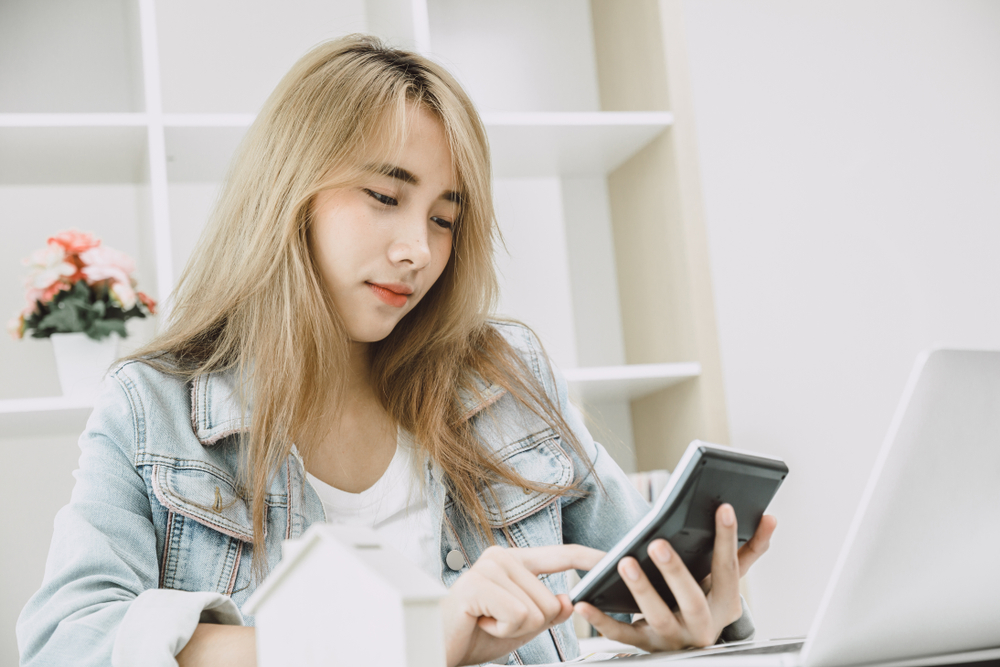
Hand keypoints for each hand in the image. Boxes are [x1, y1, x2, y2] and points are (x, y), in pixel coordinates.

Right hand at [442, 544, 604, 666]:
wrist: (436, 645)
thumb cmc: (473, 634)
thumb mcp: (521, 625)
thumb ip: (547, 612)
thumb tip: (568, 602)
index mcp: (514, 561)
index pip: (561, 556)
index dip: (590, 558)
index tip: (612, 559)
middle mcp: (502, 557)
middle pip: (552, 601)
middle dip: (530, 624)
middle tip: (496, 621)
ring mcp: (489, 567)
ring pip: (537, 611)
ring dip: (513, 629)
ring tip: (486, 621)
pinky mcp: (479, 584)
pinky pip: (518, 616)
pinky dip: (501, 630)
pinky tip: (480, 623)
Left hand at [574, 505, 776, 651]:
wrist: (692, 647)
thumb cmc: (708, 600)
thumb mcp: (729, 581)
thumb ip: (749, 550)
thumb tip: (770, 516)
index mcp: (725, 603)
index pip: (729, 569)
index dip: (728, 538)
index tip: (724, 507)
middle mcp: (701, 624)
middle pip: (691, 599)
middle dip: (675, 572)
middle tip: (658, 543)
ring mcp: (672, 637)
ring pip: (656, 617)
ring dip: (641, 589)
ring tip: (624, 561)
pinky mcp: (645, 646)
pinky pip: (621, 634)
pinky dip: (600, 620)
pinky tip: (584, 602)